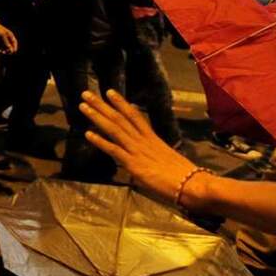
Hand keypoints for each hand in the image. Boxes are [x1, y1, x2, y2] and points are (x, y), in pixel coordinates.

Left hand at [0, 20, 17, 53]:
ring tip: (2, 52)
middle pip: (10, 46)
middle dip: (9, 50)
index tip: (13, 51)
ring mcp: (3, 40)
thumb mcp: (2, 35)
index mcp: (10, 35)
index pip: (14, 42)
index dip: (14, 47)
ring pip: (6, 47)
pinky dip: (1, 49)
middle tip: (6, 52)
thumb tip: (10, 49)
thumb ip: (6, 42)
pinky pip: (1, 47)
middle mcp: (7, 38)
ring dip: (5, 50)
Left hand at [80, 89, 198, 204]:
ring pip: (114, 128)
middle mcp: (143, 140)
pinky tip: (87, 134)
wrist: (192, 183)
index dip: (121, 103)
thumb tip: (145, 154)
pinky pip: (114, 150)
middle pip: (120, 118)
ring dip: (97, 116)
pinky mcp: (134, 164)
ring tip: (83, 105)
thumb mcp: (166, 159)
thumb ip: (153, 153)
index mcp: (152, 138)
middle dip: (102, 105)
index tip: (109, 92)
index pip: (134, 115)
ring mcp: (137, 150)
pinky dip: (100, 141)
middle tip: (86, 93)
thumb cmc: (183, 175)